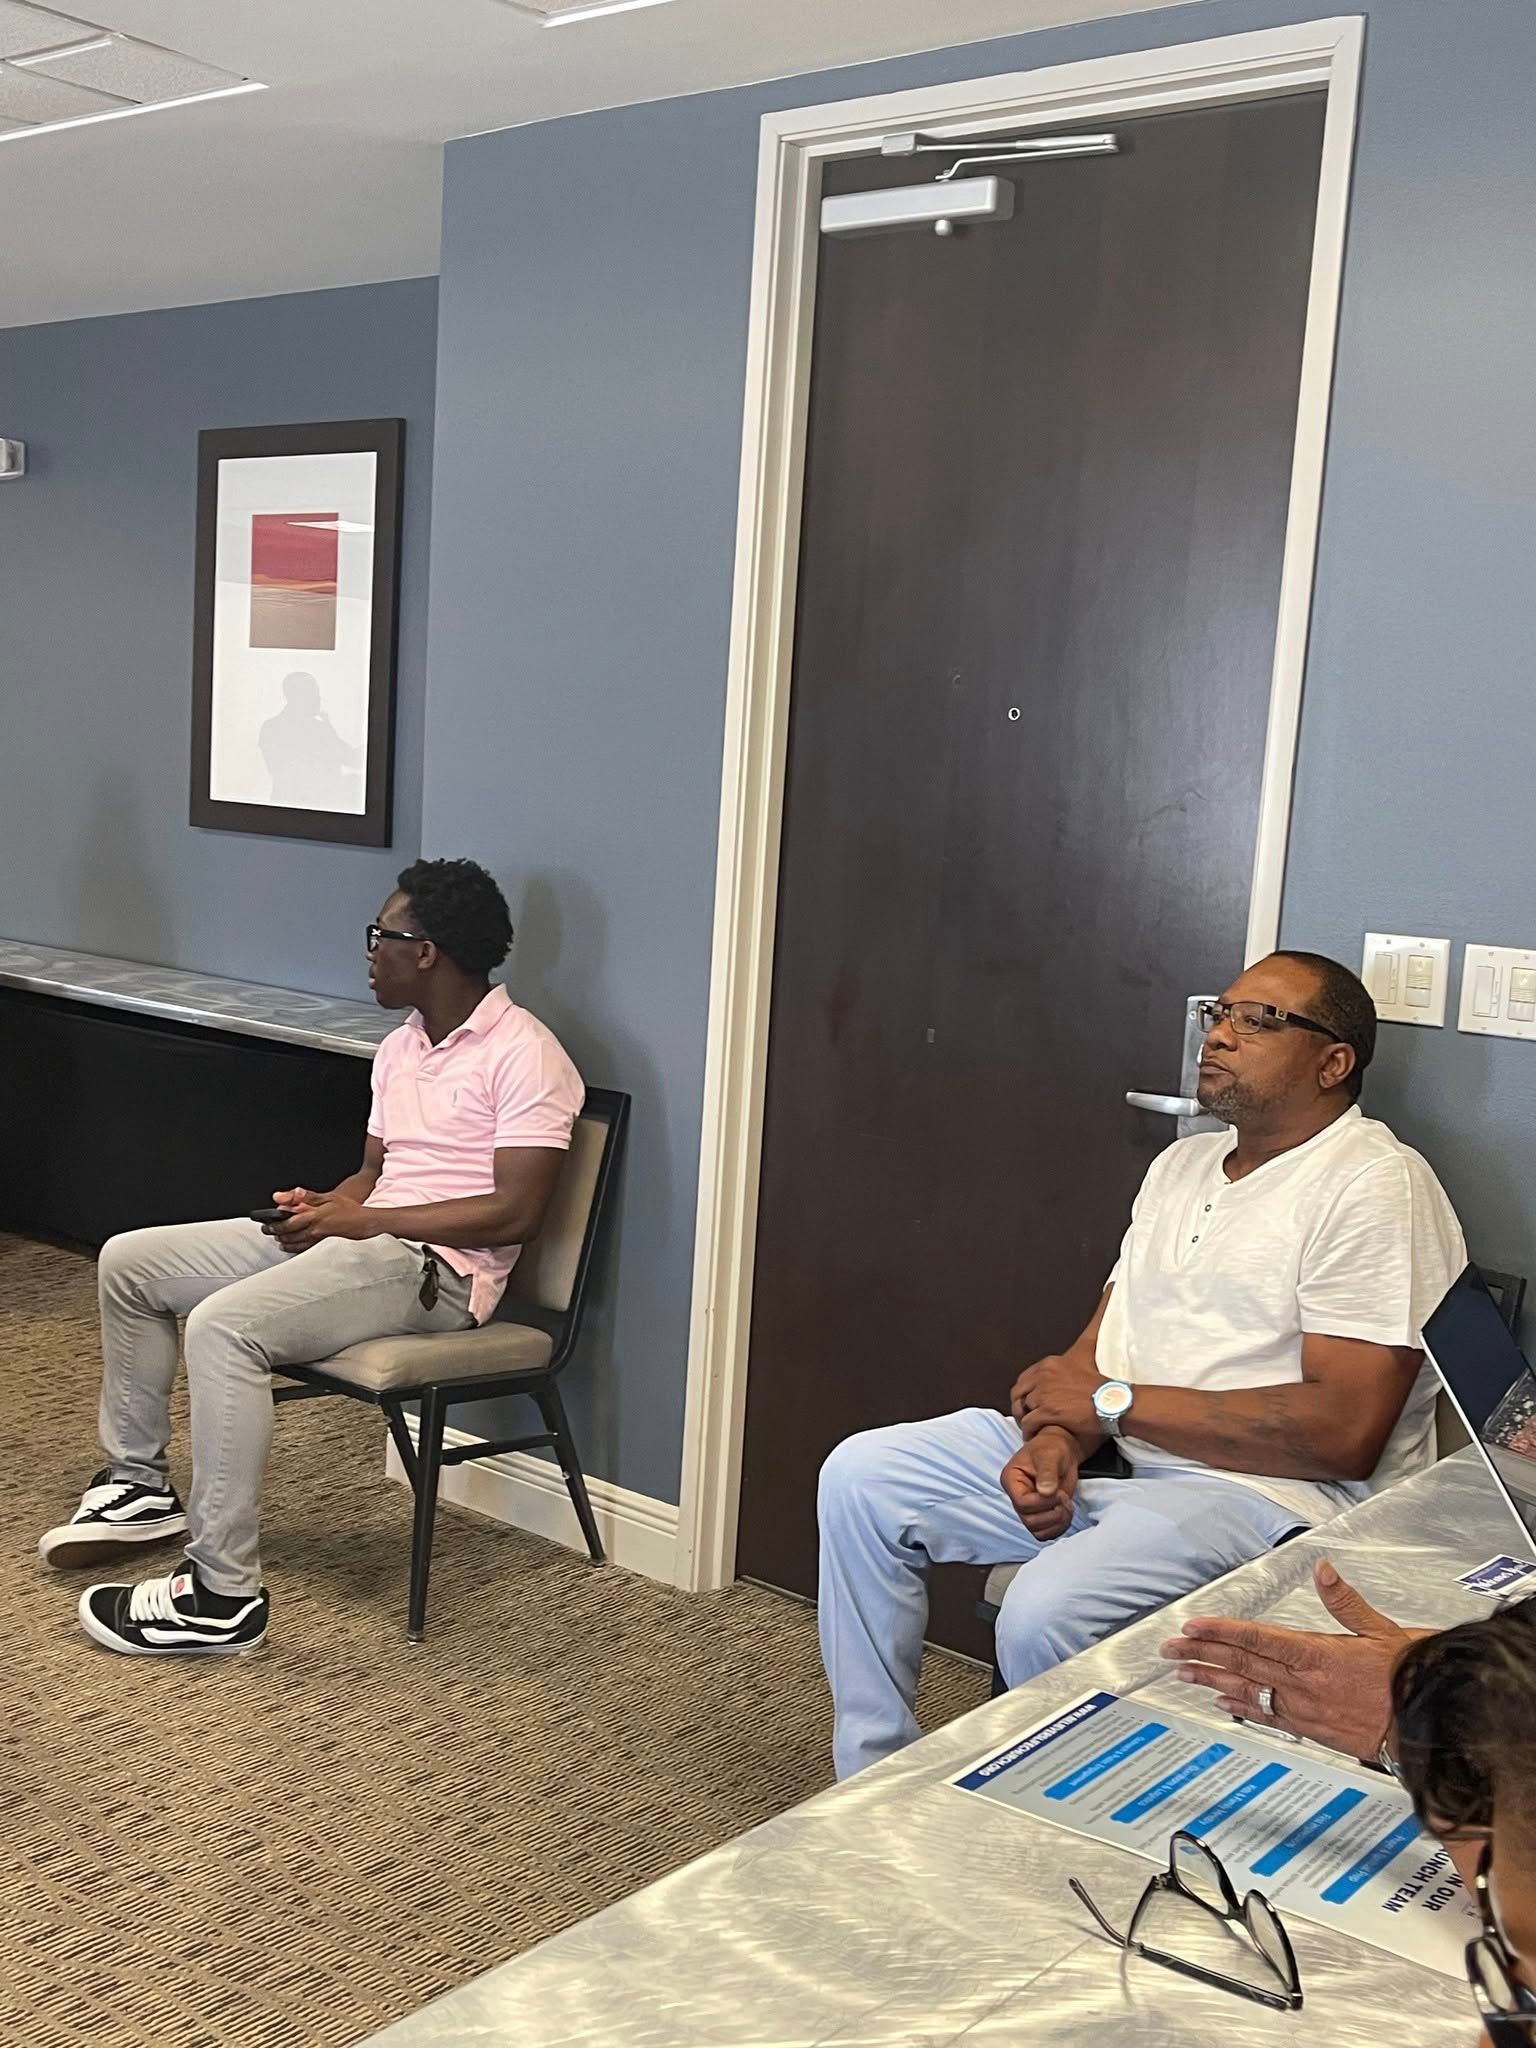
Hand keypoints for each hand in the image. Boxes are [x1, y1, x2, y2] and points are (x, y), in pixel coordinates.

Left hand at [272, 1193, 376, 1254]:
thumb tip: (294, 1192)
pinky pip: (304, 1250)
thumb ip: (309, 1196)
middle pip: (288, 1235)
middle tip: (268, 1230)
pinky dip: (294, 1248)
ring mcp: (319, 1240)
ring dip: (284, 1241)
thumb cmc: (350, 1209)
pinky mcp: (323, 1247)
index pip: (288, 1222)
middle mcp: (315, 1229)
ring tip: (278, 1239)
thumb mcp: (329, 1197)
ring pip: (294, 1244)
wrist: (366, 1224)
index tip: (267, 1222)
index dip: (274, 1224)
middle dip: (276, 1233)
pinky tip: (291, 1245)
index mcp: (315, 1215)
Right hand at [1000, 1427, 1079, 1541]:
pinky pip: (1046, 1533)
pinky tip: (1067, 1512)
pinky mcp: (1041, 1515)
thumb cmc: (1051, 1449)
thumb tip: (1046, 1492)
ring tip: (1067, 1505)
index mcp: (1012, 1480)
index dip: (1042, 1502)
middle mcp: (1017, 1497)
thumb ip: (1047, 1472)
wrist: (1061, 1451)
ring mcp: (1029, 1509)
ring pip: (1038, 1531)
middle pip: (1030, 1521)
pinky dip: (1060, 1527)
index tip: (1058, 1491)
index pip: (1021, 1503)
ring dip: (1058, 1522)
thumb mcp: (1048, 1455)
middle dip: (1052, 1513)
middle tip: (1064, 1498)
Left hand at [1011, 1351, 1105, 1440]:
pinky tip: (1033, 1435)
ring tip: (1029, 1426)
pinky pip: (1028, 1423)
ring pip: (1021, 1409)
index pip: (1024, 1378)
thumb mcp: (1086, 1358)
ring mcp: (1044, 1395)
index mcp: (1049, 1364)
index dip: (1024, 1391)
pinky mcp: (1048, 1412)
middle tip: (1025, 1415)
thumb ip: (1076, 1352)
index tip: (1027, 1400)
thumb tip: (1088, 1332)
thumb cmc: (1102, 1384)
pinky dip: (1028, 1431)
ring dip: (1023, 1419)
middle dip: (1019, 1405)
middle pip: (1018, 1393)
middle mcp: (1043, 1377)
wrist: (1112, 1401)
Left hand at [1158, 1561, 1425, 1758]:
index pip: (1257, 1639)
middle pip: (1243, 1665)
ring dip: (1212, 1680)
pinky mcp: (1313, 1730)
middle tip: (1169, 1648)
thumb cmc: (1410, 1678)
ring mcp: (1306, 1710)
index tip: (1192, 1625)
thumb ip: (1345, 1602)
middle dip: (1202, 1654)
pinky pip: (1269, 1716)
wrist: (1432, 1726)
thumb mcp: (1381, 1631)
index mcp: (1318, 1655)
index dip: (1220, 1631)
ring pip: (1249, 1691)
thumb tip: (1322, 1570)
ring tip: (1184, 1672)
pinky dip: (1242, 1707)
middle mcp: (1305, 1685)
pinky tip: (1223, 1703)